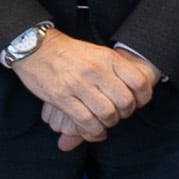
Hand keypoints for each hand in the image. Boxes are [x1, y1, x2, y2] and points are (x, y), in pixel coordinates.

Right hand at [14, 32, 154, 148]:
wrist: (35, 47)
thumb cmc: (69, 52)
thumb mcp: (97, 52)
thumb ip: (116, 69)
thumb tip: (137, 90)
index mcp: (108, 58)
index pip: (139, 82)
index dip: (143, 98)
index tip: (138, 103)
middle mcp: (95, 70)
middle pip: (125, 102)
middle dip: (125, 114)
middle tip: (119, 114)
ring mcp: (78, 84)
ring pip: (107, 114)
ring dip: (109, 124)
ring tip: (105, 123)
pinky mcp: (61, 97)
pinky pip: (85, 121)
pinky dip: (93, 132)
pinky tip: (94, 132)